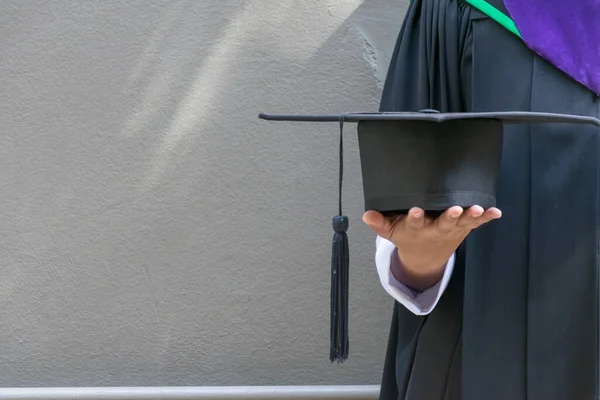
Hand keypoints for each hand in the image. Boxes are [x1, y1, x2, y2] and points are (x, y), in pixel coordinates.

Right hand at [363, 206, 501, 289]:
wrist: (427, 257)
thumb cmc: (408, 237)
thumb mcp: (391, 232)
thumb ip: (379, 223)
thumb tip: (366, 215)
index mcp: (417, 229)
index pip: (414, 223)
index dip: (415, 217)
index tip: (416, 210)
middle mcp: (436, 230)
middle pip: (443, 224)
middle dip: (449, 217)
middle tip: (455, 210)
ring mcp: (452, 229)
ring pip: (462, 223)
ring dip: (471, 217)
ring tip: (478, 209)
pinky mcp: (463, 228)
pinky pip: (476, 223)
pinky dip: (486, 218)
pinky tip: (496, 212)